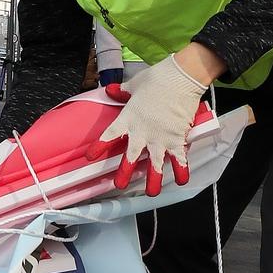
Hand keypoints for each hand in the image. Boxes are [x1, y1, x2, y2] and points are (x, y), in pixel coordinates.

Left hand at [86, 53, 208, 195]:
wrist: (181, 78)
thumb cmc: (157, 78)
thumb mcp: (134, 84)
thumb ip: (121, 92)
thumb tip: (109, 90)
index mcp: (128, 118)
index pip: (110, 135)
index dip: (100, 147)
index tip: (90, 158)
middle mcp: (142, 132)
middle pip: (130, 156)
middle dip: (124, 172)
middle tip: (119, 186)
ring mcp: (160, 138)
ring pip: (154, 164)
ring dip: (153, 180)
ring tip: (151, 194)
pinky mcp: (177, 138)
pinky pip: (179, 158)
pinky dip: (181, 170)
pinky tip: (181, 181)